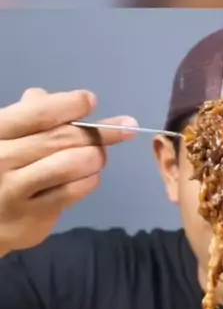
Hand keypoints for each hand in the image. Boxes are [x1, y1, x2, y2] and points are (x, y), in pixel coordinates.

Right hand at [0, 87, 136, 256]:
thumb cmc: (2, 169)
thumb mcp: (7, 136)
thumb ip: (28, 115)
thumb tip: (48, 95)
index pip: (39, 113)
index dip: (70, 104)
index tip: (90, 101)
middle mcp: (2, 157)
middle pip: (62, 138)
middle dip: (98, 132)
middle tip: (124, 128)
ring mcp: (17, 187)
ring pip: (73, 163)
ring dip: (96, 156)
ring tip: (100, 155)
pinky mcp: (36, 213)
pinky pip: (75, 189)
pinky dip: (91, 179)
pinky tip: (90, 176)